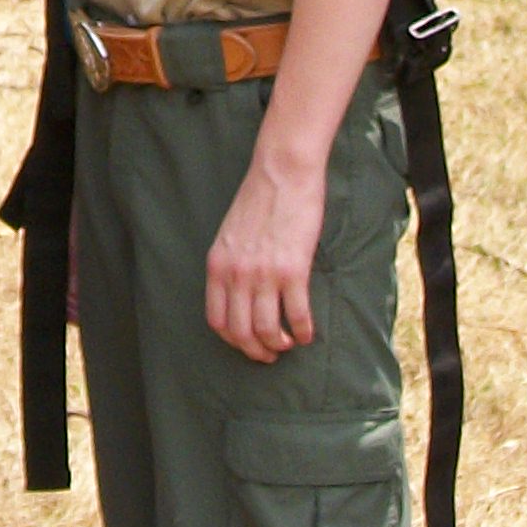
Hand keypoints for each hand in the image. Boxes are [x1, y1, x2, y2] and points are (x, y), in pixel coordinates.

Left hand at [204, 148, 325, 362]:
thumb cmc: (258, 199)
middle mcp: (237, 274)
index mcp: (218, 265)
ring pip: (268, 331)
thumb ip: (230, 264)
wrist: (282, 172)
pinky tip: (308, 333)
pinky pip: (297, 315)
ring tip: (289, 344)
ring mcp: (264, 274)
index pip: (217, 320)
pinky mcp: (293, 270)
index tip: (247, 343)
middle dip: (256, 351)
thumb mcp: (229, 234)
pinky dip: (304, 331)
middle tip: (270, 355)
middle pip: (241, 332)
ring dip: (279, 345)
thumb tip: (239, 294)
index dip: (233, 339)